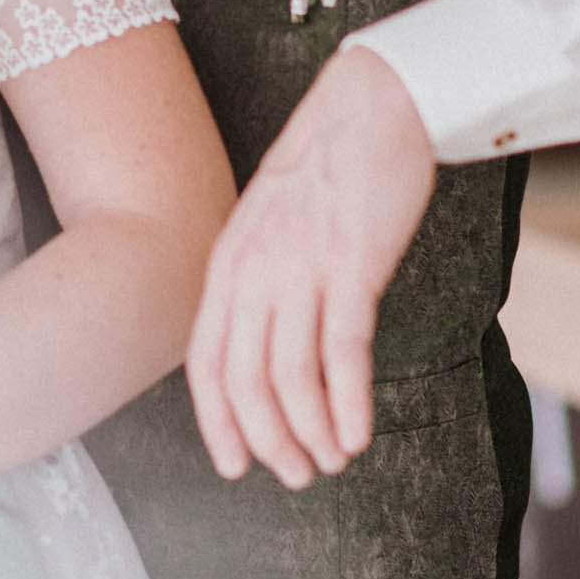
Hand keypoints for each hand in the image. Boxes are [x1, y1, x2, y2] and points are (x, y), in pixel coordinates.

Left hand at [187, 46, 437, 486]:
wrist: (374, 104)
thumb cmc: (329, 168)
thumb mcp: (271, 225)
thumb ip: (258, 280)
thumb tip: (264, 344)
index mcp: (228, 265)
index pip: (205, 363)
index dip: (218, 423)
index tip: (236, 466)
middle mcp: (253, 271)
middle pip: (244, 380)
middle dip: (268, 440)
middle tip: (299, 474)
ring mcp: (299, 267)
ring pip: (290, 375)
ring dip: (310, 431)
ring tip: (333, 460)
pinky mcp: (351, 264)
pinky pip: (342, 351)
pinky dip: (346, 402)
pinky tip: (358, 435)